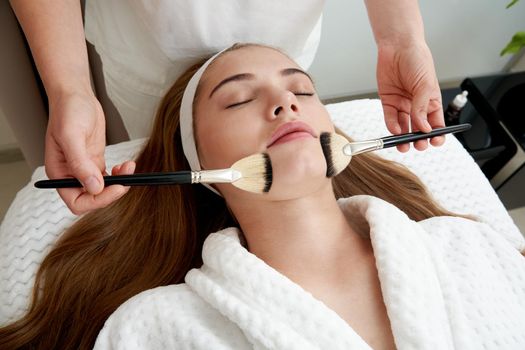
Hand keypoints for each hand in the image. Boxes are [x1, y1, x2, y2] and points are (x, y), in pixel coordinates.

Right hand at [45, 91, 134, 213]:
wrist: (76, 95)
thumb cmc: (68, 111)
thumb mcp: (72, 136)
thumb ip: (80, 164)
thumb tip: (93, 187)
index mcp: (59, 173)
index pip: (77, 202)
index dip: (97, 200)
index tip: (115, 188)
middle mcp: (70, 175)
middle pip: (92, 199)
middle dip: (111, 192)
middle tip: (125, 180)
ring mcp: (84, 169)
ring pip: (102, 189)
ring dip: (118, 183)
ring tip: (128, 168)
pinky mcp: (94, 161)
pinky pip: (108, 178)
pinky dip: (119, 175)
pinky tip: (125, 166)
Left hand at [376, 41, 444, 151]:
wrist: (398, 47)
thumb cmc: (417, 60)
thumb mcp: (425, 85)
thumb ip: (422, 108)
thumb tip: (423, 128)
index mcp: (432, 101)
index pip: (436, 123)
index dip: (436, 134)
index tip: (435, 142)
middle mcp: (417, 105)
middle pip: (419, 128)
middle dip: (419, 139)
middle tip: (418, 145)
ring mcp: (402, 104)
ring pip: (404, 126)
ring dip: (404, 137)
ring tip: (404, 145)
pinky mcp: (388, 101)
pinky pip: (390, 117)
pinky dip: (393, 126)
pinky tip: (395, 131)